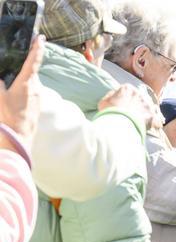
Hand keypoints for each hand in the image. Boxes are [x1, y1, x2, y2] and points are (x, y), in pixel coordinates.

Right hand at [0, 35, 43, 150]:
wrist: (19, 138)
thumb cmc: (7, 116)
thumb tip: (2, 75)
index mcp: (27, 83)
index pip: (34, 61)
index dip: (37, 48)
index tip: (40, 38)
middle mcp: (36, 89)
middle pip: (30, 71)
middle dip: (23, 66)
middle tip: (15, 62)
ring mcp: (39, 98)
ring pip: (30, 83)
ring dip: (22, 80)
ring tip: (10, 85)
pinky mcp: (38, 106)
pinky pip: (31, 92)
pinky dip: (23, 89)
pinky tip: (14, 96)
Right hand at [98, 85, 157, 130]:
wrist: (119, 122)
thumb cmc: (109, 112)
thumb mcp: (104, 102)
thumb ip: (111, 97)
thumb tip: (114, 97)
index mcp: (128, 88)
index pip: (130, 92)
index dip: (128, 100)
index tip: (125, 107)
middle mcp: (140, 94)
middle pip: (141, 100)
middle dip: (139, 107)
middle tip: (134, 115)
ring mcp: (148, 105)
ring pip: (151, 109)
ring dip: (148, 114)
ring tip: (143, 122)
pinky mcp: (153, 117)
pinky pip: (157, 121)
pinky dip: (155, 125)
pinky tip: (151, 128)